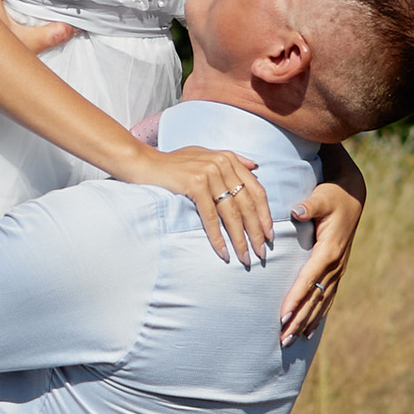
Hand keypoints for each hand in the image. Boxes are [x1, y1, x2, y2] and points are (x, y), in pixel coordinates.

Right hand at [128, 136, 275, 265]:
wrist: (143, 163)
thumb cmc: (173, 163)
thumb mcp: (204, 155)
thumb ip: (230, 160)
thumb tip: (256, 167)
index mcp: (228, 158)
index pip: (256, 189)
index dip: (265, 214)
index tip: (270, 235)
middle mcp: (222, 163)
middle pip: (247, 204)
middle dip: (256, 232)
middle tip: (261, 253)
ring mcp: (209, 173)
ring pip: (231, 213)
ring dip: (240, 239)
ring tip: (245, 257)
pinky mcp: (195, 184)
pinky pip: (211, 217)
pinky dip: (218, 237)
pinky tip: (223, 252)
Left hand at [282, 146, 365, 341]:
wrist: (353, 198)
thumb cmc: (333, 196)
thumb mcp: (322, 196)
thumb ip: (309, 205)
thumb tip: (296, 211)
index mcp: (329, 250)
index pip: (308, 279)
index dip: (296, 298)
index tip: (283, 315)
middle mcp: (335, 266)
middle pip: (314, 298)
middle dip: (298, 319)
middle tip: (282, 339)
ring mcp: (337, 271)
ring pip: (320, 303)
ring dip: (305, 323)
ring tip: (289, 342)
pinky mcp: (336, 273)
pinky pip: (327, 299)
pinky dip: (316, 316)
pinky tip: (306, 331)